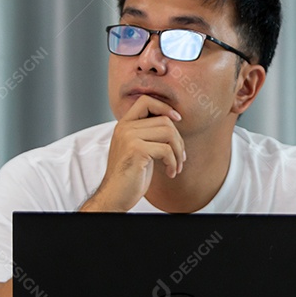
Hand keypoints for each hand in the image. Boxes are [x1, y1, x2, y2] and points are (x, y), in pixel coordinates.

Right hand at [81, 95, 185, 211]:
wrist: (115, 196)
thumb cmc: (130, 175)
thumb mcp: (138, 148)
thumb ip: (149, 133)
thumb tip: (173, 122)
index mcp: (124, 124)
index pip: (146, 100)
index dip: (165, 107)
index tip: (178, 119)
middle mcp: (125, 127)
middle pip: (165, 120)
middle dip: (179, 140)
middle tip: (180, 158)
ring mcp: (129, 137)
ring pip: (169, 133)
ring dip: (179, 152)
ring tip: (176, 166)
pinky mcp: (136, 150)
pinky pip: (167, 150)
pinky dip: (174, 163)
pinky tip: (170, 173)